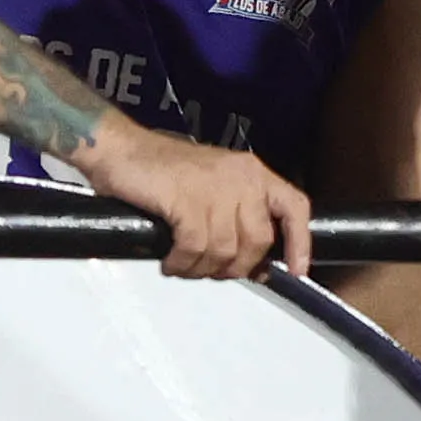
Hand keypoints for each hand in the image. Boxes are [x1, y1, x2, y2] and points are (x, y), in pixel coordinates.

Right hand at [68, 119, 312, 281]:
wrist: (120, 149)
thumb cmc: (162, 172)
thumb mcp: (212, 187)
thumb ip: (236, 219)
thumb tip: (255, 267)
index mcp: (252, 173)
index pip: (294, 207)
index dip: (299, 243)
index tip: (295, 272)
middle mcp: (242, 178)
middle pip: (258, 241)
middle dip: (234, 267)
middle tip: (208, 269)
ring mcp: (216, 188)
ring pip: (225, 251)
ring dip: (201, 268)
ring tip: (183, 264)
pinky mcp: (188, 201)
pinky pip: (196, 249)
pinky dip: (182, 263)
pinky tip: (170, 261)